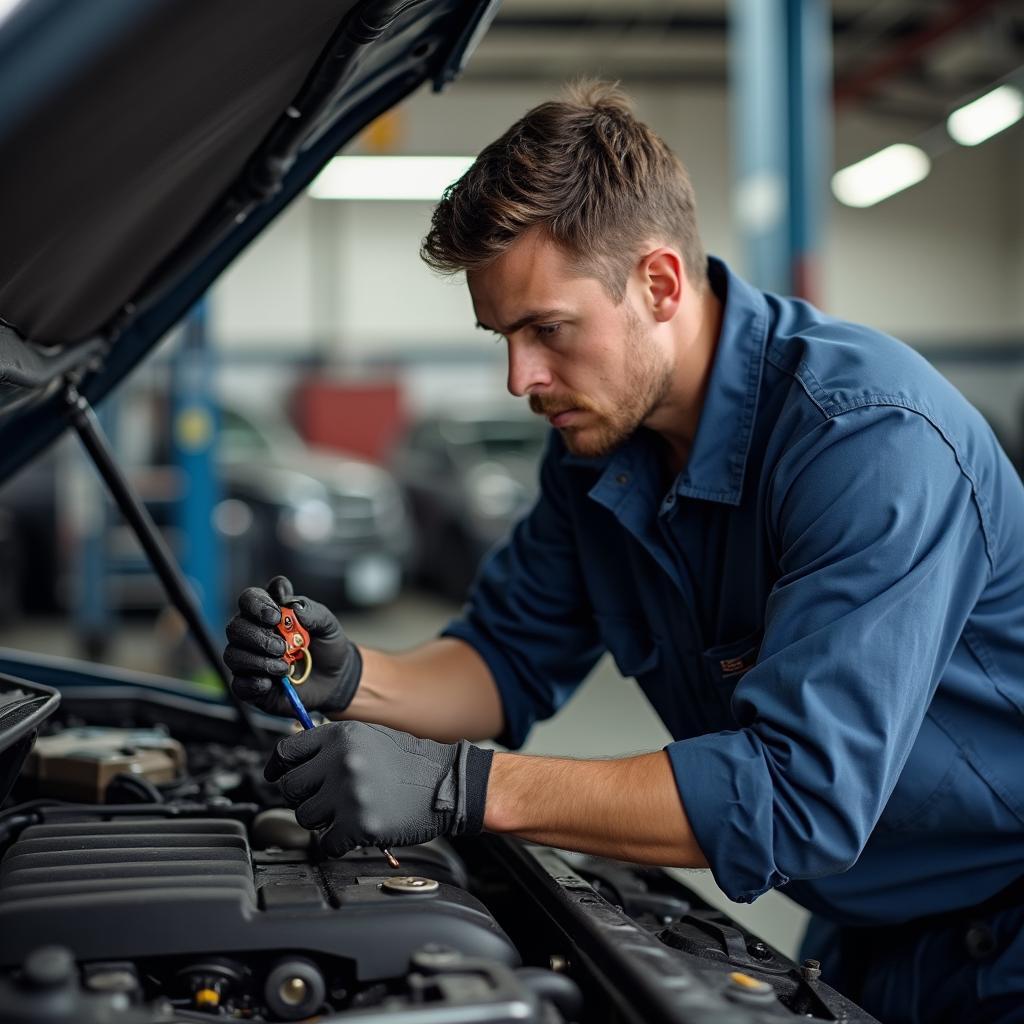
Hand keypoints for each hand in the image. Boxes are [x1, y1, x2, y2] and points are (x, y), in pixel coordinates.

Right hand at [223, 575, 361, 717]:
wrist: (334, 680)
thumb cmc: (326, 647)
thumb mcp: (327, 625)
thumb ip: (313, 613)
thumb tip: (295, 609)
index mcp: (269, 612)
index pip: (250, 598)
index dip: (256, 603)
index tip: (276, 615)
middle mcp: (254, 633)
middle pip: (235, 627)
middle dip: (257, 636)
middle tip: (282, 647)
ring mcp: (249, 660)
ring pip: (232, 655)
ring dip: (258, 661)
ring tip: (285, 667)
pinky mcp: (249, 685)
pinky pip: (239, 684)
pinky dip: (254, 682)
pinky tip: (271, 683)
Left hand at [264, 721, 493, 856]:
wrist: (447, 783)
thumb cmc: (409, 762)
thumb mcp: (368, 737)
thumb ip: (331, 746)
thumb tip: (293, 762)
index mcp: (340, 736)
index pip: (286, 752)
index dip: (279, 768)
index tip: (279, 777)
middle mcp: (341, 761)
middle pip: (290, 788)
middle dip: (306, 796)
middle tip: (328, 799)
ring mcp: (349, 793)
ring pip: (305, 817)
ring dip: (322, 820)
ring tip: (348, 812)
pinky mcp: (360, 824)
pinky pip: (326, 843)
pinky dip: (338, 843)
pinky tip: (356, 831)